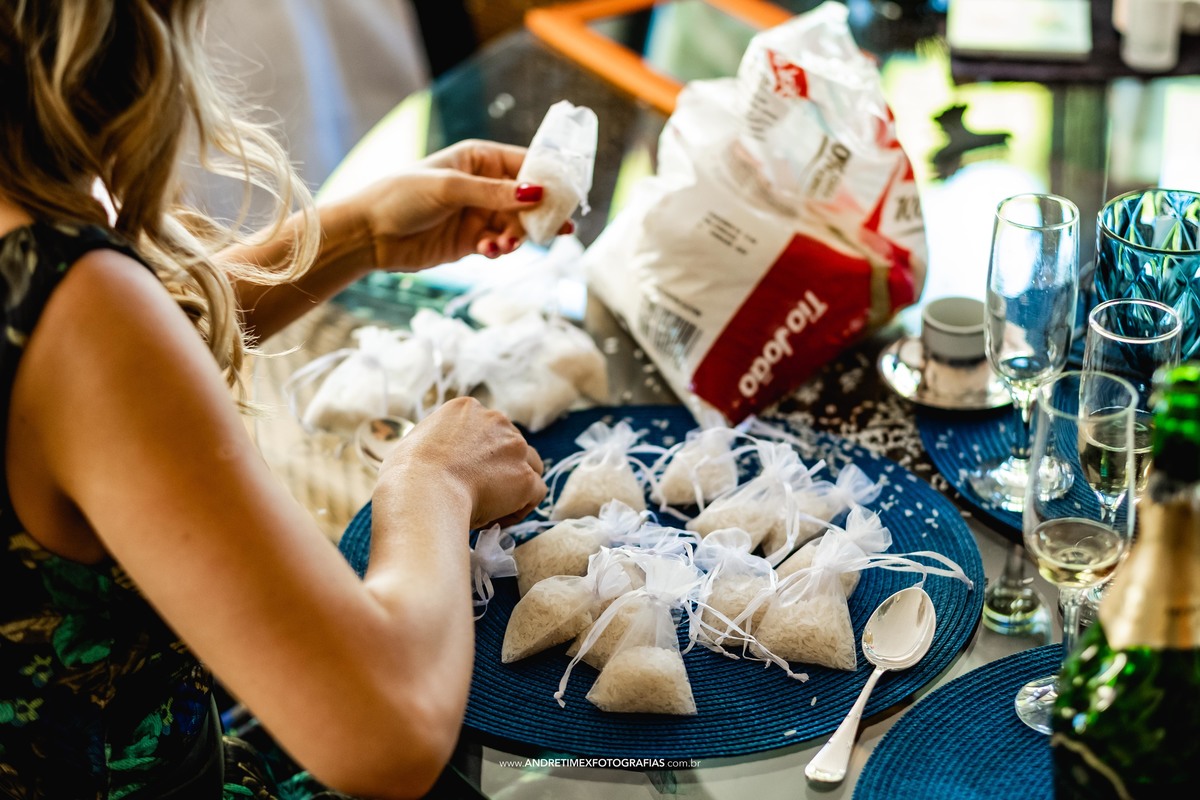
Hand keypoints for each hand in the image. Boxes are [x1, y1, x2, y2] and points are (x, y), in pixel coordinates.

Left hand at [357, 139, 573, 271]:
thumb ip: (494, 193)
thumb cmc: (402, 196)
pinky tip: (489, 251)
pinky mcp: (472, 242)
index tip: (568, 196)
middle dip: (539, 215)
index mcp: (479, 159)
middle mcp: (483, 185)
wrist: (369, 234)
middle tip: (557, 230)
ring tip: (505, 245)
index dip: (548, 179)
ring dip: (517, 236)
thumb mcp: (450, 188)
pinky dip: (500, 249)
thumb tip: (537, 194)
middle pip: (527, 199)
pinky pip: (500, 245)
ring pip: (517, 226)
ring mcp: (478, 214)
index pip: (525, 164)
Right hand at [380, 397, 546, 529]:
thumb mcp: (414, 442)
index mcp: (466, 408)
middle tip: (481, 493)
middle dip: (500, 468)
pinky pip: (536, 492)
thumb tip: (434, 457)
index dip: (479, 455)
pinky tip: (497, 519)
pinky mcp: (525, 476)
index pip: (486, 429)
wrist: (421, 492)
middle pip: (511, 445)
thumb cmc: (406, 473)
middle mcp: (495, 420)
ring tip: (491, 509)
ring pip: (530, 466)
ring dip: (516, 486)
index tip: (466, 474)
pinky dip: (521, 508)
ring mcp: (514, 447)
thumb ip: (434, 443)